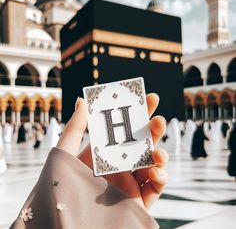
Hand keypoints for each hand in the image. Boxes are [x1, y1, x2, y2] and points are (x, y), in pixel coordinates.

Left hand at [56, 93, 167, 208]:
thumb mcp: (65, 151)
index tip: (148, 99)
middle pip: (143, 144)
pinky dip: (160, 178)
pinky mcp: (138, 200)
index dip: (139, 114)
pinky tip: (155, 172)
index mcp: (107, 151)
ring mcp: (131, 181)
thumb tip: (81, 101)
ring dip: (161, 154)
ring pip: (153, 164)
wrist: (66, 218)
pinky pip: (156, 187)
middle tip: (157, 121)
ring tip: (157, 153)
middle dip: (153, 131)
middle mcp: (121, 164)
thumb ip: (75, 127)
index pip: (127, 129)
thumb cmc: (62, 183)